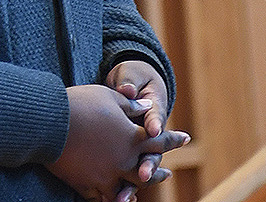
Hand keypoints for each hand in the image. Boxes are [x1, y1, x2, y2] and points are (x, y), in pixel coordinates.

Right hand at [48, 83, 188, 201]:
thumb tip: (147, 108)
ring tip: (138, 192)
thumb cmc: (83, 104)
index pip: (159, 141)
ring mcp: (105, 177)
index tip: (185, 138)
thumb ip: (132, 107)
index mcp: (132, 139)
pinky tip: (112, 198)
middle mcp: (123, 161)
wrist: (51, 122)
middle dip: (157, 172)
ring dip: (135, 190)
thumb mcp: (111, 98)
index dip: (173, 140)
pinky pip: (101, 197)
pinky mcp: (86, 185)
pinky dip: (109, 198)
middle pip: (147, 172)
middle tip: (166, 174)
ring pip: (126, 190)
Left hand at [105, 60, 185, 189]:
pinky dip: (117, 190)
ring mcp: (138, 146)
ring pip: (138, 170)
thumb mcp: (130, 75)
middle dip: (148, 165)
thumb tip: (128, 88)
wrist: (131, 81)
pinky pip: (123, 177)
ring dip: (131, 185)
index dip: (154, 124)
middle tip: (142, 174)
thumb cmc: (131, 77)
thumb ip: (129, 83)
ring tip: (123, 198)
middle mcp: (148, 133)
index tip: (152, 130)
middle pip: (150, 152)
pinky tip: (110, 200)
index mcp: (153, 110)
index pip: (156, 119)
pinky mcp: (125, 155)